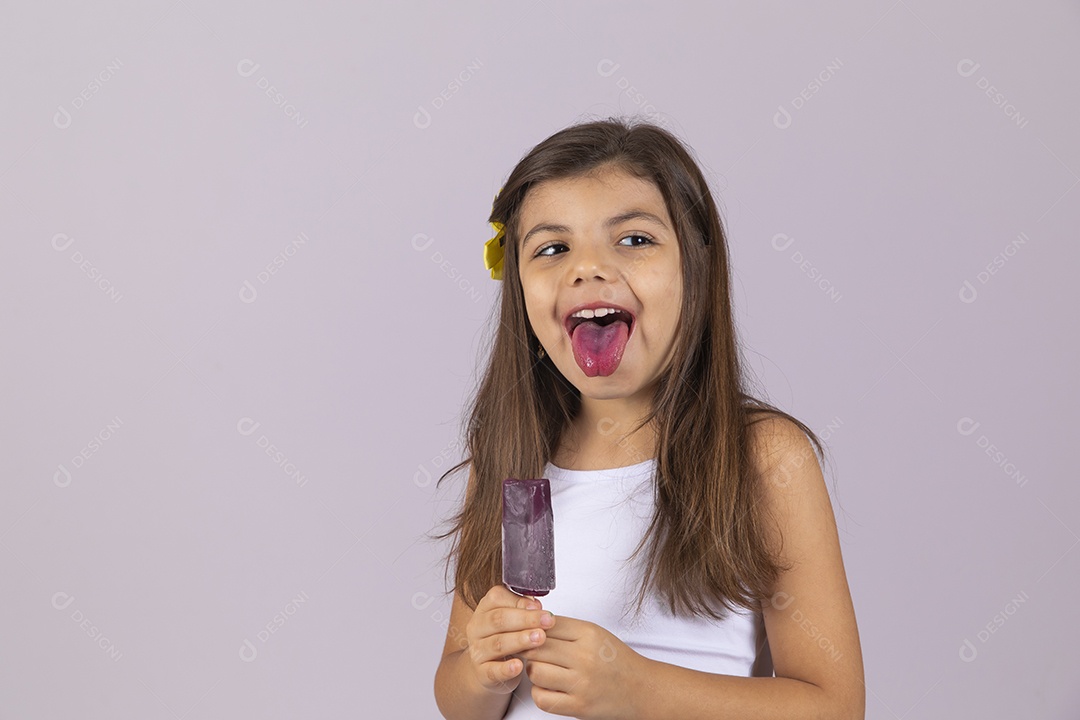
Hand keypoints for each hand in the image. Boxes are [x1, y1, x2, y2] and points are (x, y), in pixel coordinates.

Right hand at [463, 584, 556, 694]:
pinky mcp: (481, 673)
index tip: (539, 607)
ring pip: (497, 643)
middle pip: (498, 619)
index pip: (496, 598)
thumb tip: (537, 606)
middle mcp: (477, 628)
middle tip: (547, 621)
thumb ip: (523, 610)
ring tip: (540, 639)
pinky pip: (492, 670)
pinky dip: (506, 669)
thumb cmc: (504, 640)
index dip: (519, 601)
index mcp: (484, 610)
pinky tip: (519, 666)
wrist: (487, 671)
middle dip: (525, 619)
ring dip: (520, 640)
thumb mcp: (512, 622)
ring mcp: (477, 651)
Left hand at [519, 615, 648, 718]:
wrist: (641, 689)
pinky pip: (542, 698)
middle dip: (530, 649)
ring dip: (533, 670)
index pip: (546, 625)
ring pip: (535, 672)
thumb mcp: (596, 634)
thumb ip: (566, 629)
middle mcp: (584, 657)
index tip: (532, 633)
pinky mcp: (578, 707)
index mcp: (589, 634)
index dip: (534, 629)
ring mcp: (581, 684)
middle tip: (533, 651)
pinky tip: (549, 687)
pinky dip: (539, 693)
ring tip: (542, 668)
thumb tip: (534, 625)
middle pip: (536, 648)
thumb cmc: (617, 661)